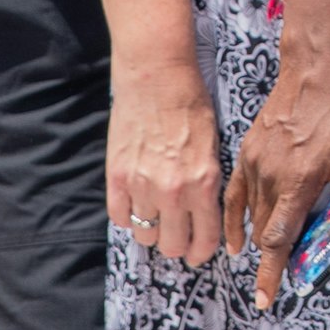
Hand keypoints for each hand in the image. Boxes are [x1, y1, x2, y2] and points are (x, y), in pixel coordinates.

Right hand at [108, 52, 225, 268]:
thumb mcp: (213, 145)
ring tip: (156, 214)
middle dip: (177, 244)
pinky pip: (119, 217)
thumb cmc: (191, 104)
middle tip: (177, 235)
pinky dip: (128, 215)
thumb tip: (205, 212)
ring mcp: (141, 185)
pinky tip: (135, 202)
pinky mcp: (116, 177)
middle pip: (171, 246)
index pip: (205, 239)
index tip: (198, 253)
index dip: (202, 252)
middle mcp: (173, 190)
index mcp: (204, 182)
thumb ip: (208, 182)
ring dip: (151, 229)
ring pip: (144, 235)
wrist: (156, 77)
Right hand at [226, 51, 329, 313]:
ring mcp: (256, 161)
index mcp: (300, 178)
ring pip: (252, 213)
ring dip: (259, 237)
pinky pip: (236, 192)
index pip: (279, 237)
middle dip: (273, 258)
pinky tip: (236, 235)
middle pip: (265, 230)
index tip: (266, 299)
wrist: (319, 63)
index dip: (272, 271)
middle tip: (283, 278)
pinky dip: (235, 216)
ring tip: (266, 258)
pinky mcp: (249, 150)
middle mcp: (272, 174)